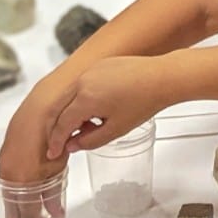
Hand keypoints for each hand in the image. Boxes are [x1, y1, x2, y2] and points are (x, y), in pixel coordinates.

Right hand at [0, 86, 74, 217]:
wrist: (42, 106)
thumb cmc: (53, 135)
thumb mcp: (56, 169)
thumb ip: (52, 193)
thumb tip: (53, 212)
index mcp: (20, 180)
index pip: (23, 212)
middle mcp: (9, 173)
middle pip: (13, 206)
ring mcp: (7, 163)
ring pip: (11, 193)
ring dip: (16, 210)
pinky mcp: (8, 153)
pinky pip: (10, 181)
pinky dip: (15, 194)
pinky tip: (21, 198)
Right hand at [42, 56, 173, 157]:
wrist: (162, 78)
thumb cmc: (144, 102)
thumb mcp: (116, 130)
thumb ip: (90, 140)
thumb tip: (72, 146)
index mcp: (85, 98)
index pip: (62, 123)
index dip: (57, 141)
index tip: (54, 152)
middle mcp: (82, 81)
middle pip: (58, 108)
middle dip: (57, 127)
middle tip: (60, 143)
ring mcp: (89, 71)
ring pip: (68, 96)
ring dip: (69, 113)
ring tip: (84, 128)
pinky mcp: (98, 65)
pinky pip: (80, 85)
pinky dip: (79, 100)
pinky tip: (94, 111)